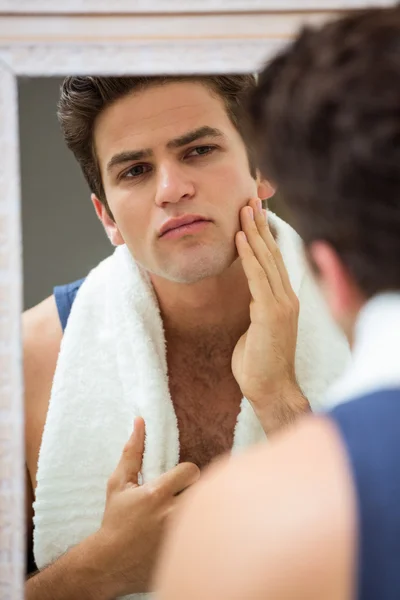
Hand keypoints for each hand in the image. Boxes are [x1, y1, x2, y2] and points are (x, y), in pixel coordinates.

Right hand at [96, 417, 199, 596]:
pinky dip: (201, 530)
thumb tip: (140, 422)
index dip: (186, 473)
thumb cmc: (115, 519)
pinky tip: (190, 532)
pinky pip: (205, 533)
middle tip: (183, 496)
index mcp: (156, 493)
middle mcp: (171, 513)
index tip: (178, 480)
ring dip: (200, 509)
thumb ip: (133, 452)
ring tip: (188, 512)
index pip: (191, 470)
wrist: (111, 562)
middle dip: (195, 491)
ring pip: (207, 511)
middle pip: (204, 490)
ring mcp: (180, 535)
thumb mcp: (119, 483)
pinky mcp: (185, 551)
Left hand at [232, 199, 306, 430]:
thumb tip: (250, 296)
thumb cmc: (260, 362)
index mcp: (284, 299)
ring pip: (266, 260)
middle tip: (250, 200)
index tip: (254, 215)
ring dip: (253, 233)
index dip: (264, 236)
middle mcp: (287, 297)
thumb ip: (257, 308)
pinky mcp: (272, 313)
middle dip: (260, 226)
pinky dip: (248, 256)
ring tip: (244, 209)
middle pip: (272, 253)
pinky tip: (240, 238)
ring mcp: (282, 304)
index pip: (274, 260)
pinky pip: (257, 277)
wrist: (271, 388)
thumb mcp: (257, 328)